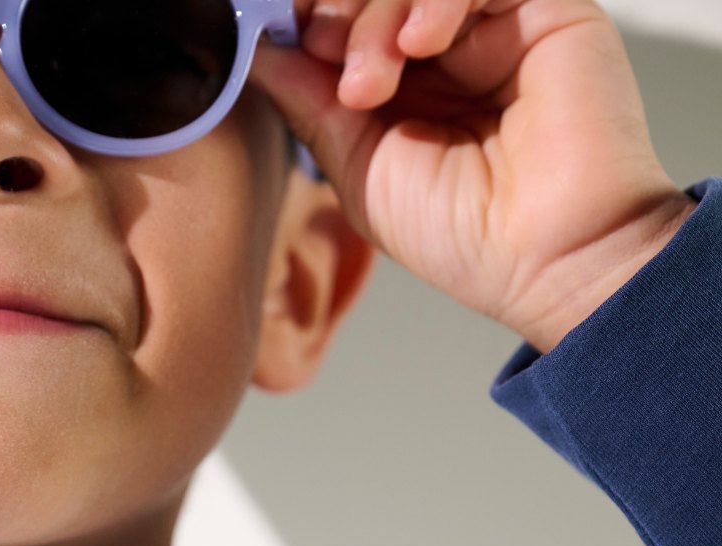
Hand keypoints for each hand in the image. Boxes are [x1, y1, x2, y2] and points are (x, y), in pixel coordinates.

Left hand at [250, 0, 697, 351]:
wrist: (550, 259)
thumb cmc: (466, 236)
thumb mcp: (358, 171)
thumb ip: (310, 104)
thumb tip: (256, 50)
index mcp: (404, 85)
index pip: (347, 17)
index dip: (310, 15)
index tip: (285, 34)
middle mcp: (448, 48)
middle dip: (338, 9)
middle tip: (327, 52)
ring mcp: (495, 24)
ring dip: (378, 10)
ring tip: (372, 82)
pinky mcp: (546, 6)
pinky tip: (422, 43)